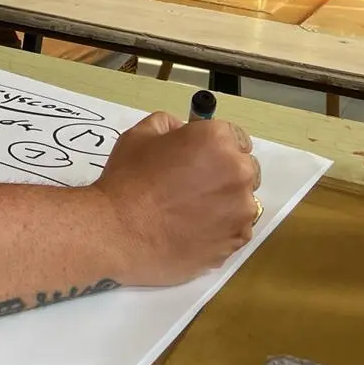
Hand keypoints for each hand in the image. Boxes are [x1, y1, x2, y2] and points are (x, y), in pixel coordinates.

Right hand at [95, 111, 259, 285]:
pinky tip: (192, 230)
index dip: (216, 146)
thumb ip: (168, 125)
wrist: (119, 231)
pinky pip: (237, 229)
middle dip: (224, 173)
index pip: (235, 136)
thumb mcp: (139, 136)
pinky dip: (221, 228)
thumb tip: (182, 131)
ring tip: (190, 213)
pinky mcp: (237, 240)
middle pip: (244, 168)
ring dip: (224, 202)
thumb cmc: (127, 180)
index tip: (200, 158)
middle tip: (191, 186)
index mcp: (216, 140)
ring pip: (242, 200)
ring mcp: (241, 209)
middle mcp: (238, 171)